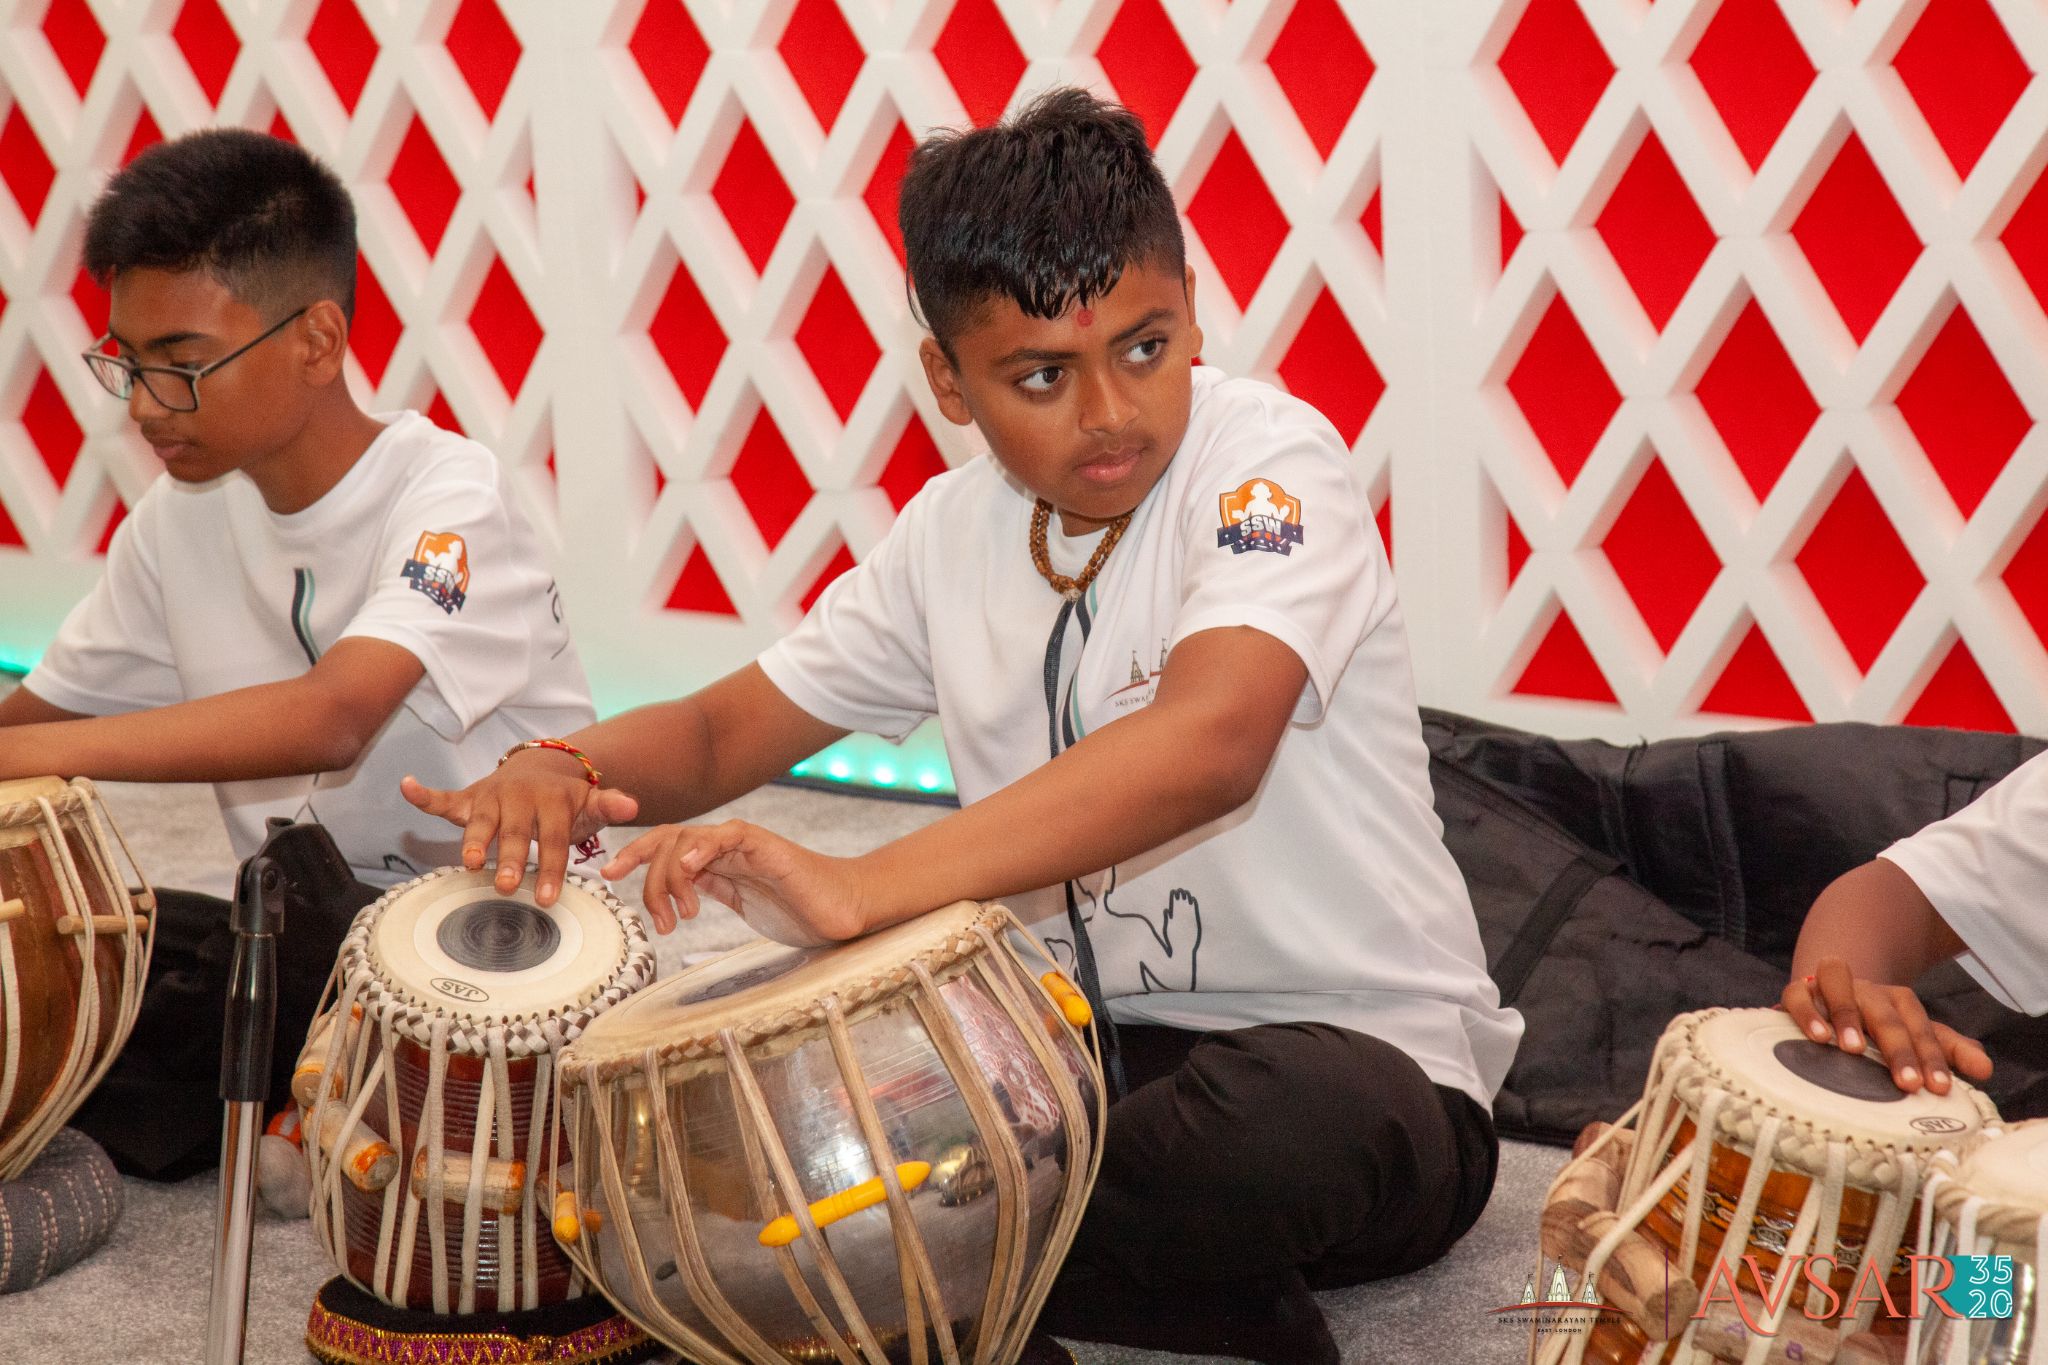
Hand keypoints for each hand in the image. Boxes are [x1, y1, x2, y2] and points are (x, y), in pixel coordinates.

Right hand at [401, 752, 638, 906]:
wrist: (540, 769)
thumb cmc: (565, 801)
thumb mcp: (589, 803)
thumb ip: (607, 804)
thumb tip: (633, 806)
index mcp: (550, 801)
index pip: (552, 838)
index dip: (552, 867)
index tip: (549, 899)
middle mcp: (518, 796)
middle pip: (514, 831)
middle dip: (511, 858)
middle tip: (509, 886)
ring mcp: (491, 796)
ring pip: (480, 820)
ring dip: (473, 840)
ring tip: (469, 862)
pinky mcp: (468, 798)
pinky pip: (444, 798)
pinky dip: (424, 794)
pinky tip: (407, 786)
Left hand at [601, 819, 867, 943]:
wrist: (843, 911)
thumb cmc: (801, 911)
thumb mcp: (743, 905)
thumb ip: (714, 892)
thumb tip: (679, 898)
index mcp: (718, 860)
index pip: (666, 846)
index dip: (634, 855)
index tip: (608, 875)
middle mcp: (727, 846)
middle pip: (667, 838)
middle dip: (637, 861)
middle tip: (630, 897)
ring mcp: (745, 843)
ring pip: (688, 839)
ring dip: (669, 876)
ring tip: (679, 915)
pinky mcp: (766, 846)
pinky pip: (727, 836)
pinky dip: (701, 850)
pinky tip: (689, 872)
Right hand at [1781, 958, 1991, 1094]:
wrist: (1829, 996)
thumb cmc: (1874, 1027)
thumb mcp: (1912, 1036)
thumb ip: (1948, 1050)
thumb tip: (1986, 1069)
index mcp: (1897, 1001)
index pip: (1920, 1024)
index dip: (1932, 1056)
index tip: (1940, 1088)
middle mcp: (1866, 989)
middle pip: (1885, 1011)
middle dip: (1899, 1047)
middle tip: (1908, 1083)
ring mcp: (1829, 986)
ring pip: (1839, 985)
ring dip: (1847, 1014)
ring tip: (1853, 1049)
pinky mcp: (1796, 990)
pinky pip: (1797, 993)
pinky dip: (1806, 1011)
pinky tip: (1816, 1036)